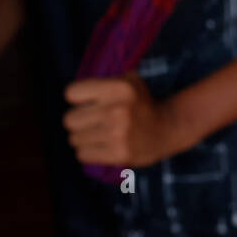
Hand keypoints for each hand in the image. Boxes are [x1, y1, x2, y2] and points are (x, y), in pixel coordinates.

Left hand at [63, 72, 186, 167]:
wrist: (168, 129)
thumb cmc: (140, 103)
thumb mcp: (128, 81)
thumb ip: (101, 84)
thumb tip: (71, 96)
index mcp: (119, 88)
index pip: (71, 93)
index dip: (78, 98)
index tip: (89, 102)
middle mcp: (117, 110)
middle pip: (69, 119)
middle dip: (79, 121)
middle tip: (94, 122)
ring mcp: (118, 134)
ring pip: (74, 139)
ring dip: (84, 138)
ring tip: (100, 135)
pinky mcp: (119, 154)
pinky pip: (82, 154)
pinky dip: (89, 152)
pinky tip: (103, 146)